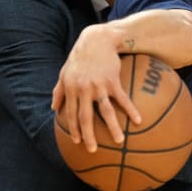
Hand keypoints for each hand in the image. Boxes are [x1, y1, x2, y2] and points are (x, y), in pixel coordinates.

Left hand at [52, 24, 140, 152]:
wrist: (97, 40)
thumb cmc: (80, 57)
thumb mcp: (64, 72)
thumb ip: (58, 90)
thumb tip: (53, 108)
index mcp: (71, 88)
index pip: (70, 113)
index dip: (73, 129)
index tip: (77, 141)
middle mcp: (84, 89)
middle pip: (86, 117)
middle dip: (88, 135)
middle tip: (92, 150)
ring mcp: (99, 85)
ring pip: (106, 111)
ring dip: (112, 127)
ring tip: (119, 141)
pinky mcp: (113, 81)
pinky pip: (123, 99)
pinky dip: (130, 110)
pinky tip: (138, 120)